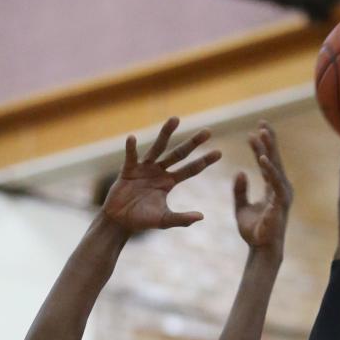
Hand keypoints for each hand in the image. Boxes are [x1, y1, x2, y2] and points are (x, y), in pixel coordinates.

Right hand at [103, 117, 220, 234]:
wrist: (120, 221)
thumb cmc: (142, 220)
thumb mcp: (164, 220)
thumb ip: (181, 219)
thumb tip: (201, 216)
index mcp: (169, 182)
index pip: (191, 170)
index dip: (204, 162)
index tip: (219, 153)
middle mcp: (159, 171)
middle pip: (179, 154)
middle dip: (193, 143)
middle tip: (208, 131)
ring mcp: (144, 168)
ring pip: (158, 147)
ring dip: (166, 133)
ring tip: (176, 119)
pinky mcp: (128, 169)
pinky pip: (131, 157)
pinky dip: (131, 148)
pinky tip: (132, 138)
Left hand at [234, 121, 292, 256]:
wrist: (262, 251)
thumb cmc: (254, 232)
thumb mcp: (241, 208)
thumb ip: (240, 190)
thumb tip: (240, 172)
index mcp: (273, 188)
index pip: (268, 162)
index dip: (262, 146)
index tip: (255, 129)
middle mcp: (281, 188)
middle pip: (274, 159)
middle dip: (269, 140)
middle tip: (262, 121)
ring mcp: (282, 194)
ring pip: (275, 166)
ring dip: (268, 149)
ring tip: (261, 132)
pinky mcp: (280, 202)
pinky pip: (274, 182)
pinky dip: (268, 169)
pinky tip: (262, 157)